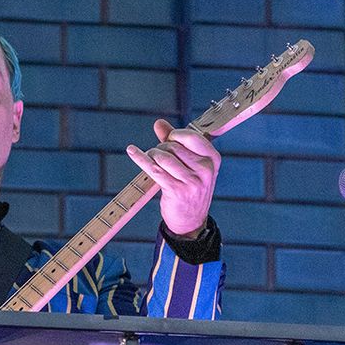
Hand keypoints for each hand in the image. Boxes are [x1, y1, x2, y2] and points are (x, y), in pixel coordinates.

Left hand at [125, 118, 220, 237]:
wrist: (191, 221)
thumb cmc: (190, 189)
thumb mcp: (190, 165)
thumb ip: (176, 142)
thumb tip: (159, 123)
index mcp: (213, 160)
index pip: (191, 137)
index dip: (175, 136)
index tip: (168, 140)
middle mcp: (205, 170)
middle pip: (174, 147)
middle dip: (161, 148)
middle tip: (157, 156)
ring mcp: (191, 181)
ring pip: (163, 157)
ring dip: (151, 155)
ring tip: (151, 160)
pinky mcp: (176, 190)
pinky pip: (153, 169)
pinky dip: (140, 158)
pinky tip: (132, 151)